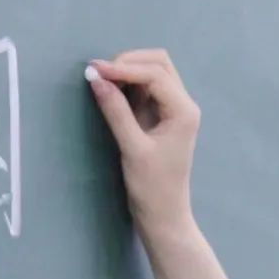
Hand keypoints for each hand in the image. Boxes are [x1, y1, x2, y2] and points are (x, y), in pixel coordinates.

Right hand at [85, 47, 199, 236]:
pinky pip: (146, 89)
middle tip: (98, 74)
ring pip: (152, 73)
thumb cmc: (152, 188)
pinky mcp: (161, 117)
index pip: (154, 74)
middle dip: (128, 62)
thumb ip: (115, 111)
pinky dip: (128, 84)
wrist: (164, 215)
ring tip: (101, 81)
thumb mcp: (132, 149)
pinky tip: (110, 90)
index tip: (94, 71)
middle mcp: (183, 105)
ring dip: (127, 71)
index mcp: (184, 111)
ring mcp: (173, 109)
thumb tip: (96, 78)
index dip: (123, 68)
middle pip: (158, 63)